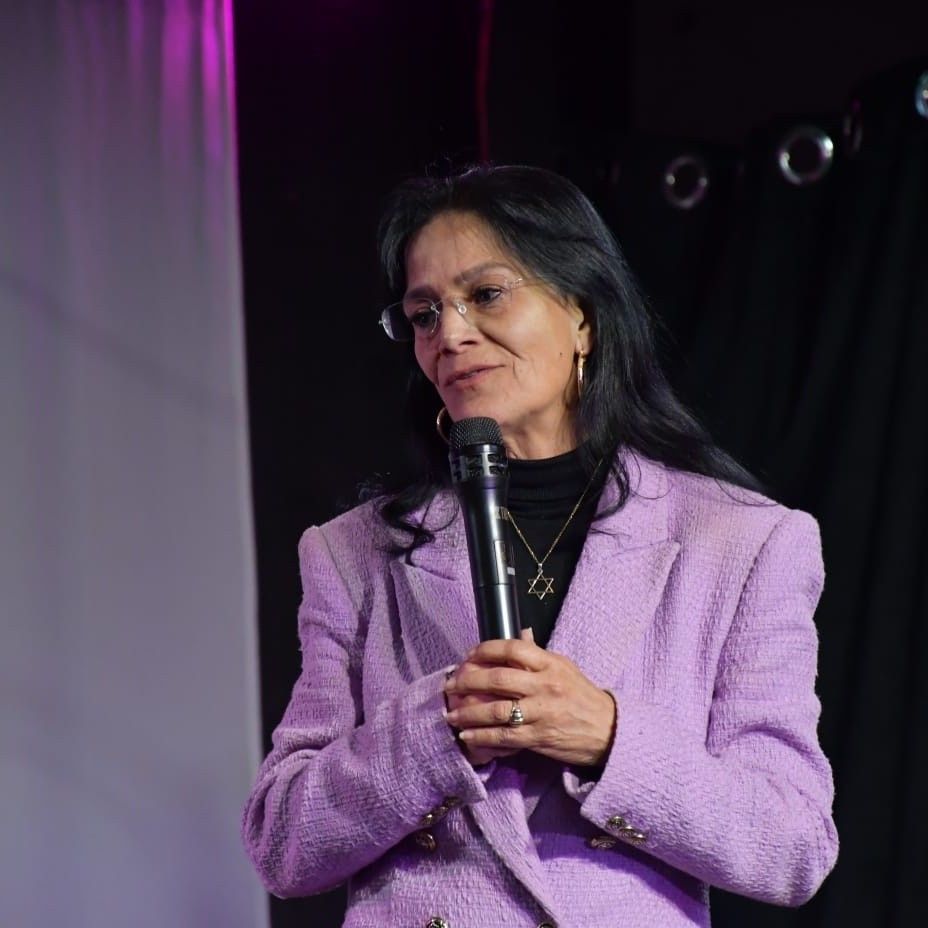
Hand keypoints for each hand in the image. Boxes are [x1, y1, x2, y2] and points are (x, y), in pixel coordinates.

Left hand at [443, 635, 616, 767]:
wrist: (607, 730)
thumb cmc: (582, 696)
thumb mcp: (564, 667)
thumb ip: (538, 654)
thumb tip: (519, 635)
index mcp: (550, 664)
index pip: (512, 649)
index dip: (485, 650)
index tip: (469, 656)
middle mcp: (544, 686)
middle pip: (498, 680)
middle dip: (468, 681)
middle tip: (450, 686)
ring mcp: (541, 713)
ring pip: (497, 711)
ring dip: (468, 713)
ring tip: (451, 716)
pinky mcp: (539, 738)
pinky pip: (504, 737)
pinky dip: (482, 737)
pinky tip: (467, 737)